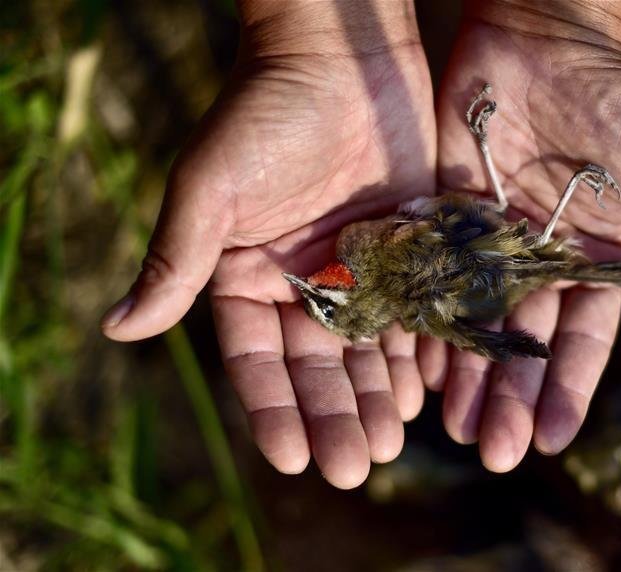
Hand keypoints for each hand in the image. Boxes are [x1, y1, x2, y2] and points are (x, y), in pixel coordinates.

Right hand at [101, 1, 434, 487]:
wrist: (342, 57)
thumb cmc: (265, 114)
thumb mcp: (211, 187)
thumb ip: (176, 259)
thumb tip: (118, 329)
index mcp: (248, 277)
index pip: (258, 360)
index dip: (274, 409)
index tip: (293, 456)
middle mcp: (302, 283)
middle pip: (319, 366)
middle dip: (336, 416)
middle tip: (355, 467)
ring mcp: (358, 271)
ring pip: (369, 350)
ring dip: (380, 397)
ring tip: (391, 443)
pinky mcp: (405, 251)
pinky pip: (413, 314)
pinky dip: (419, 353)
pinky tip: (428, 392)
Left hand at [426, 1, 620, 471]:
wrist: (545, 34)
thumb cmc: (617, 100)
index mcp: (596, 262)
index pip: (582, 342)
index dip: (565, 392)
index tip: (547, 442)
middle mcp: (542, 261)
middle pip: (522, 342)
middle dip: (507, 397)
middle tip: (487, 451)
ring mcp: (491, 240)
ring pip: (473, 318)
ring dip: (462, 370)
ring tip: (445, 423)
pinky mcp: (447, 212)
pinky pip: (432, 274)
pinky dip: (421, 313)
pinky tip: (408, 357)